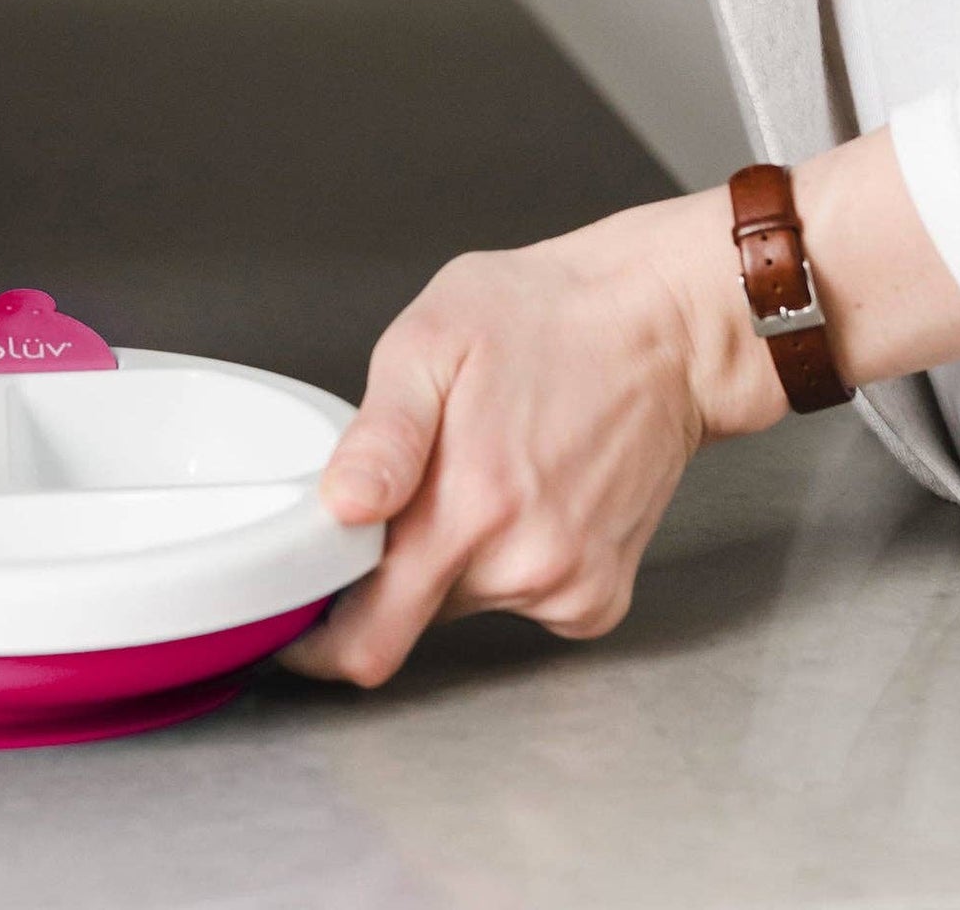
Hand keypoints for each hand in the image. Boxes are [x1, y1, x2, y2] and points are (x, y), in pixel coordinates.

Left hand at [282, 186, 786, 684]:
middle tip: (405, 486)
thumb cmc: (543, 318)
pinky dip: (505, 563)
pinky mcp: (601, 598)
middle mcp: (523, 565)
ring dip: (450, 556)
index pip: (367, 641)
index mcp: (468, 508)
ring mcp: (570, 588)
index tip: (298, 605)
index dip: (318, 635)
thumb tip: (341, 507)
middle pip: (409, 617)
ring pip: (462, 604)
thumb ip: (382, 436)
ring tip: (479, 468)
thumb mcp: (432, 339)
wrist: (660, 328)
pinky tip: (525, 493)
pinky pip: (520, 604)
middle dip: (385, 571)